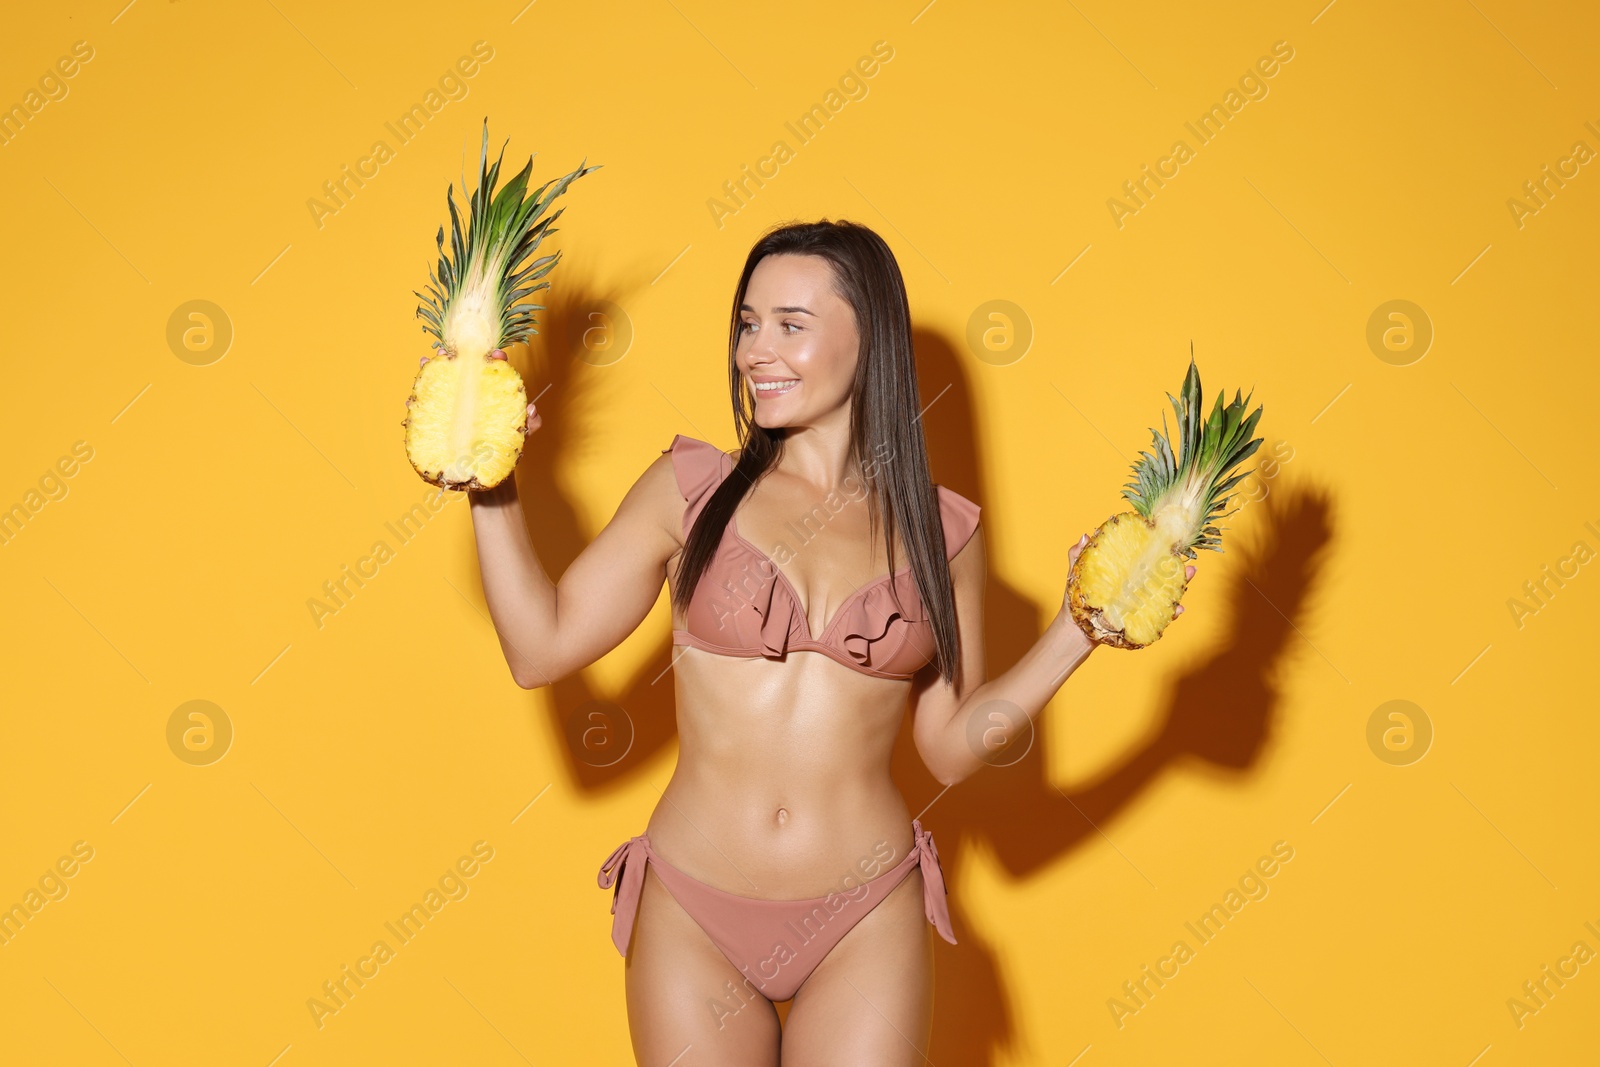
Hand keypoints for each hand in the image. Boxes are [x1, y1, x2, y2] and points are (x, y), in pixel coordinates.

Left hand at [1062, 534, 1197, 616]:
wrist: (1076, 627)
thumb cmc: (1077, 597)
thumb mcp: (1076, 572)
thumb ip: (1078, 554)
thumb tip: (1085, 536)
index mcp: (1124, 569)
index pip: (1143, 554)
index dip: (1156, 543)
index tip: (1167, 534)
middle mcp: (1136, 583)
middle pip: (1160, 570)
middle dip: (1177, 563)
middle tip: (1188, 559)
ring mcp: (1140, 601)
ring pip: (1165, 590)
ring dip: (1181, 584)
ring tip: (1190, 575)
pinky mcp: (1140, 618)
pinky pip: (1160, 615)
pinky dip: (1171, 612)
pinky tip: (1178, 609)